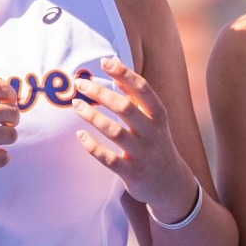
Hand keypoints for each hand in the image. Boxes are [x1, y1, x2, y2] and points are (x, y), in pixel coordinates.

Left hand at [72, 57, 196, 218]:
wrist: (170, 183)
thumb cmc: (155, 142)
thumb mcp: (153, 118)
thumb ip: (134, 93)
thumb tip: (114, 62)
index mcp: (158, 115)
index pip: (143, 89)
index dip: (124, 74)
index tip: (105, 62)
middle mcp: (152, 133)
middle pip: (125, 108)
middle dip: (101, 93)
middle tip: (80, 83)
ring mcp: (142, 154)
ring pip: (114, 132)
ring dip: (93, 116)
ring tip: (75, 105)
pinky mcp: (131, 173)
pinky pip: (108, 159)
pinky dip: (92, 147)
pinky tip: (79, 136)